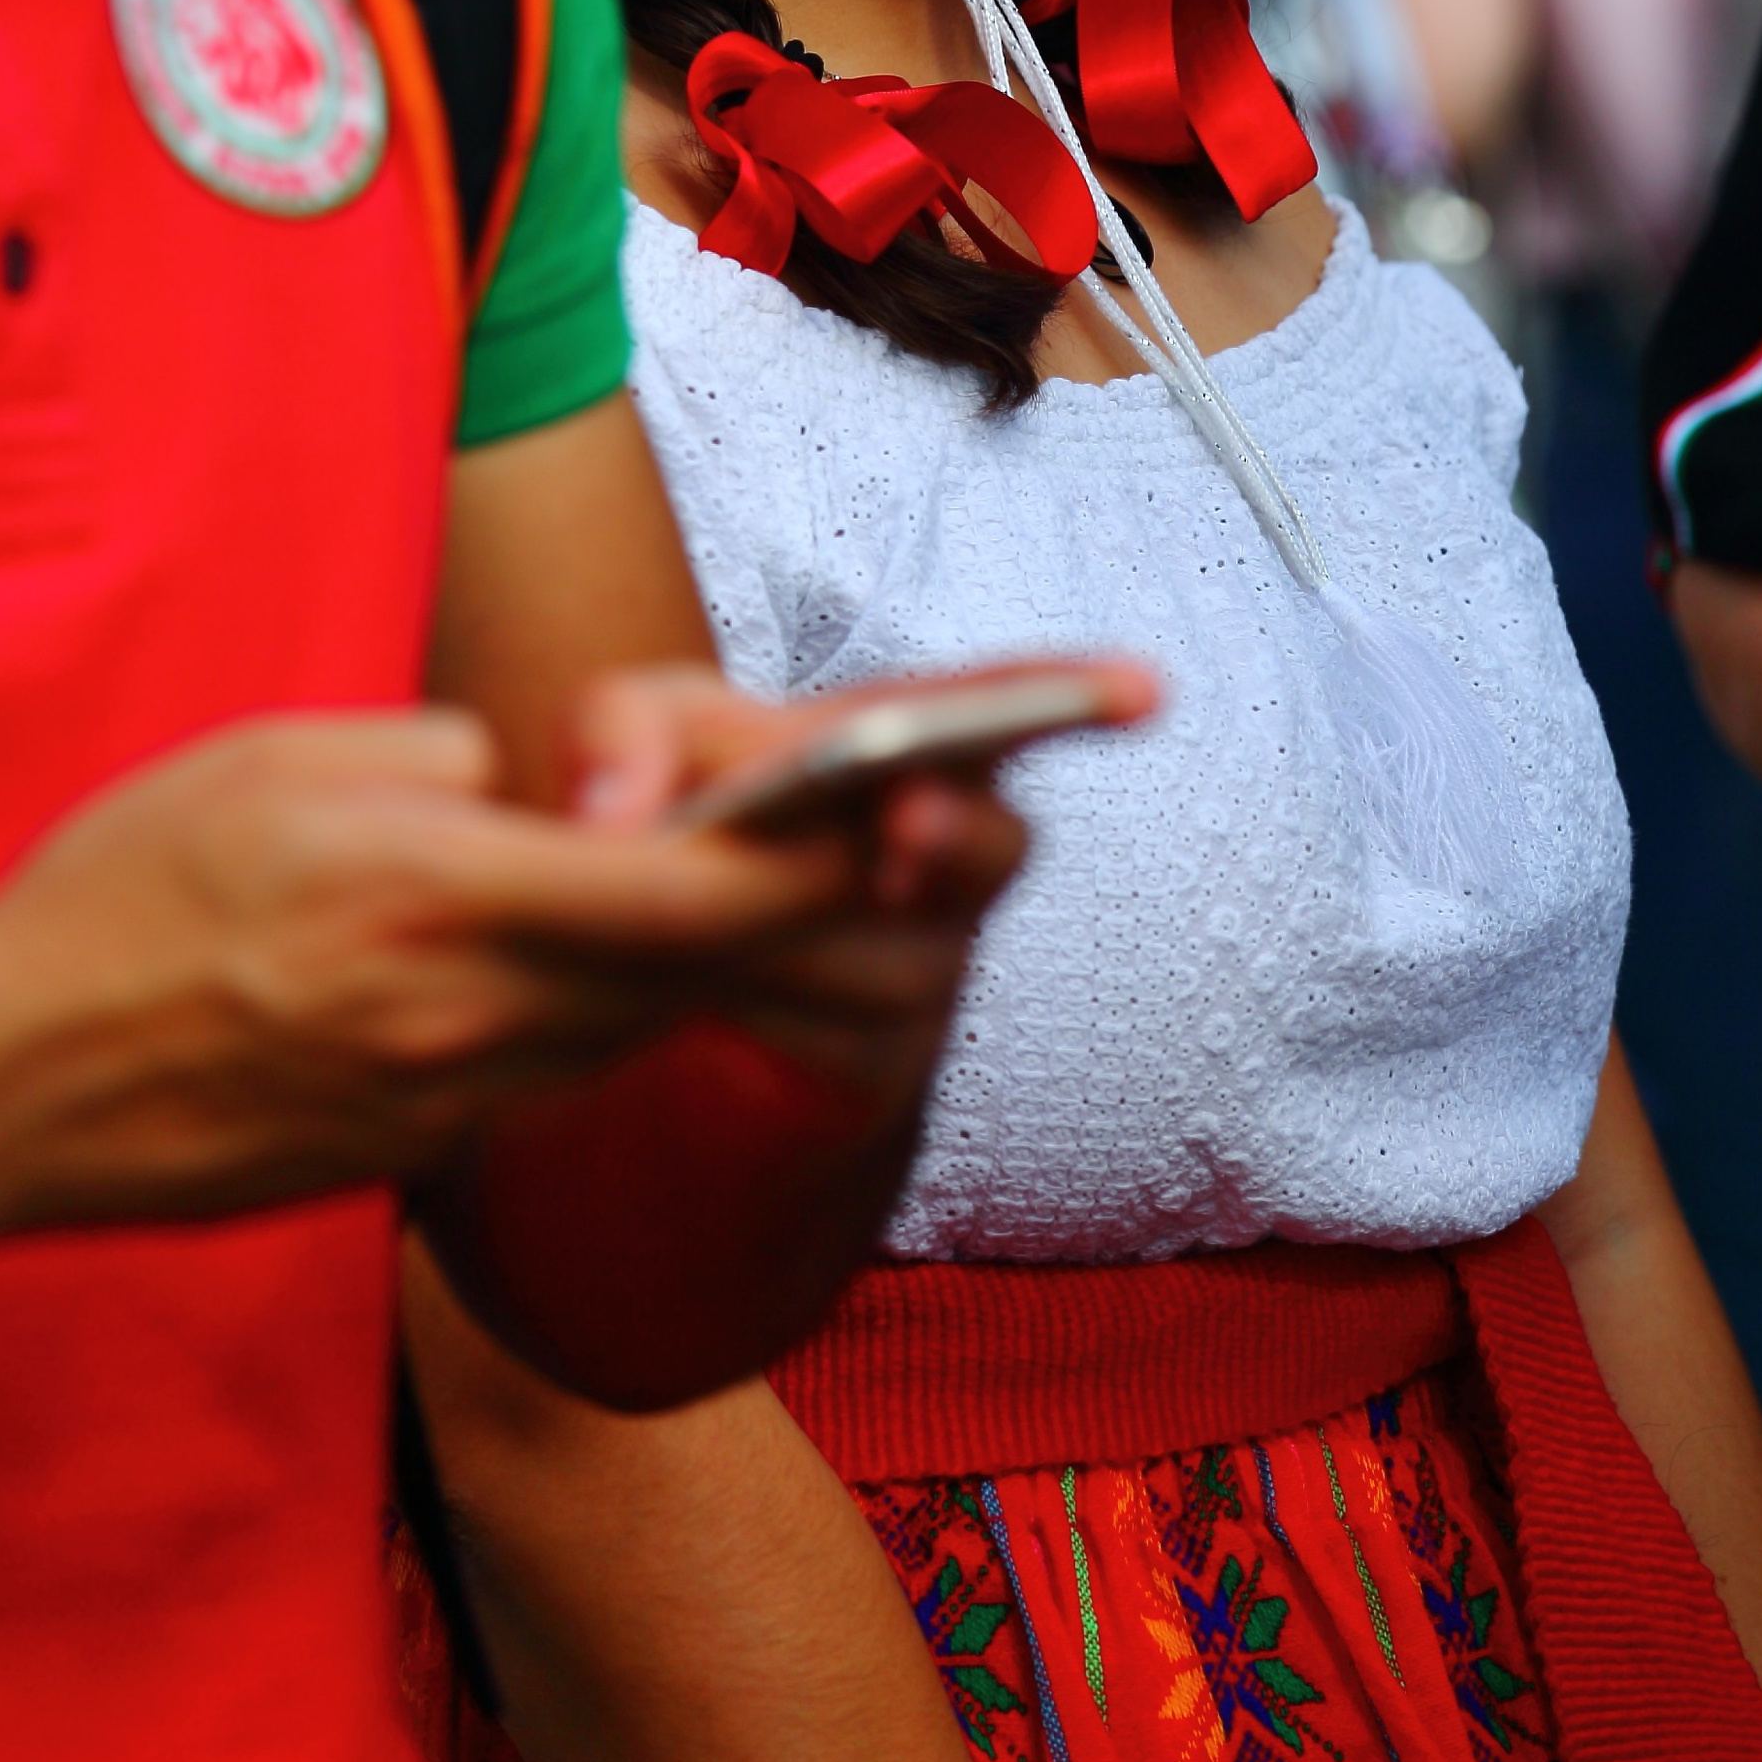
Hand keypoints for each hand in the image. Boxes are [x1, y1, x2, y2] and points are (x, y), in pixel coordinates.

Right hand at [0, 686, 955, 1336]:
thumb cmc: (124, 893)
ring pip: (647, 1024)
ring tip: (855, 903)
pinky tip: (666, 975)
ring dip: (747, 968)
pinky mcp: (420, 1148)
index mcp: (448, 895)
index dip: (829, 858)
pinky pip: (562, 1070)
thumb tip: (535, 777)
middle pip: (707, 968)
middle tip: (952, 861)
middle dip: (842, 917)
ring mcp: (451, 1097)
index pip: (692, 886)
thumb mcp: (285, 759)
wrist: (1, 1087)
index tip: (928, 811)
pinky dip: (630, 1016)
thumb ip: (441, 760)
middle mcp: (474, 1014)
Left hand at [563, 659, 1153, 1122]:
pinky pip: (835, 1041)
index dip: (1079, 696)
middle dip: (951, 834)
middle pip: (990, 847)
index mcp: (917, 744)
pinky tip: (690, 988)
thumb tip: (615, 816)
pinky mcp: (879, 1070)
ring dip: (793, 934)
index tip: (1146, 690)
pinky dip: (758, 1006)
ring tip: (693, 919)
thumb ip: (625, 727)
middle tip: (906, 822)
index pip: (1009, 709)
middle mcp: (950, 853)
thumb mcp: (645, 741)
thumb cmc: (688, 812)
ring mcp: (927, 967)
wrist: (664, 979)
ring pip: (890, 955)